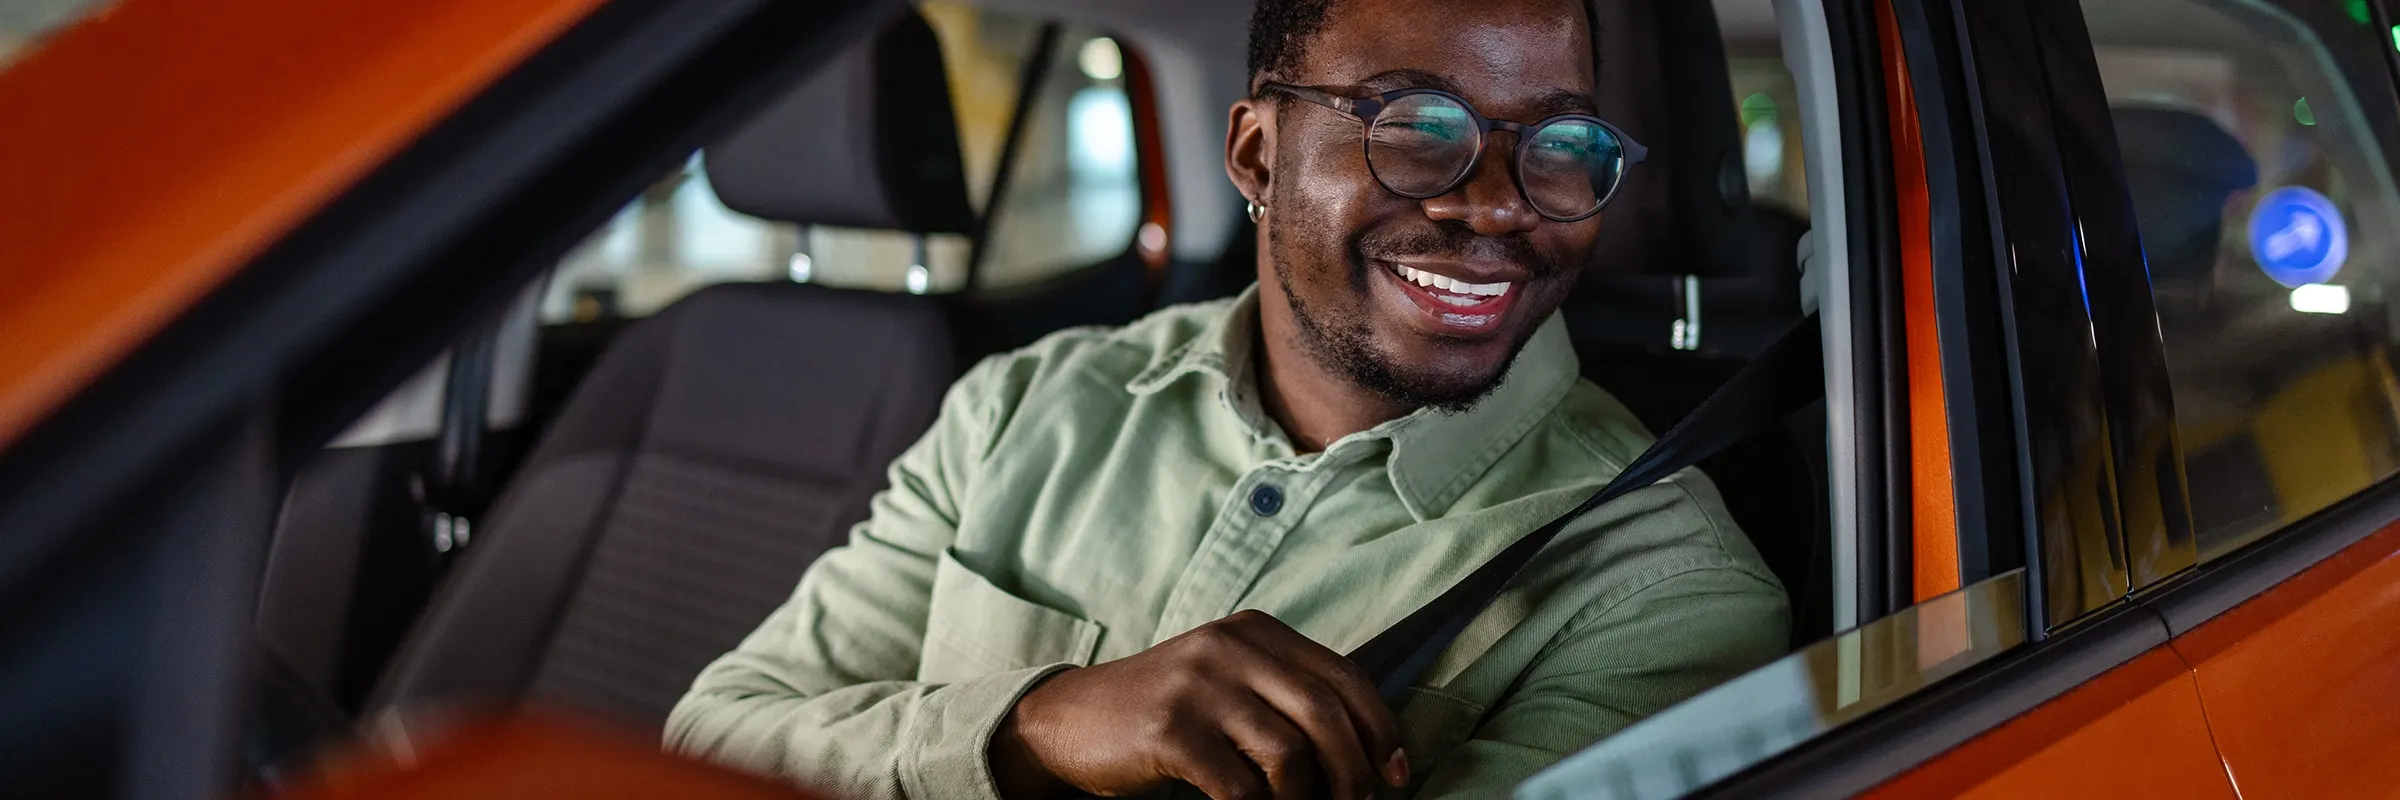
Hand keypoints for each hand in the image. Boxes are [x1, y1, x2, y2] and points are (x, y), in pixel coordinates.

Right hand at [988, 609, 1408, 799]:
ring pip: (1288, 753)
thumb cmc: (1166, 714)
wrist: (1070, 722)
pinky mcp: (1171, 729)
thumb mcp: (1226, 682)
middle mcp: (1230, 647)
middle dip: (1353, 772)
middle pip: (1324, 713)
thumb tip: (1365, 754)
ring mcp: (1198, 685)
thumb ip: (1284, 694)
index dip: (1380, 729)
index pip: (1344, 676)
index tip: (1396, 774)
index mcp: (1255, 631)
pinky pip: (1239, 787)